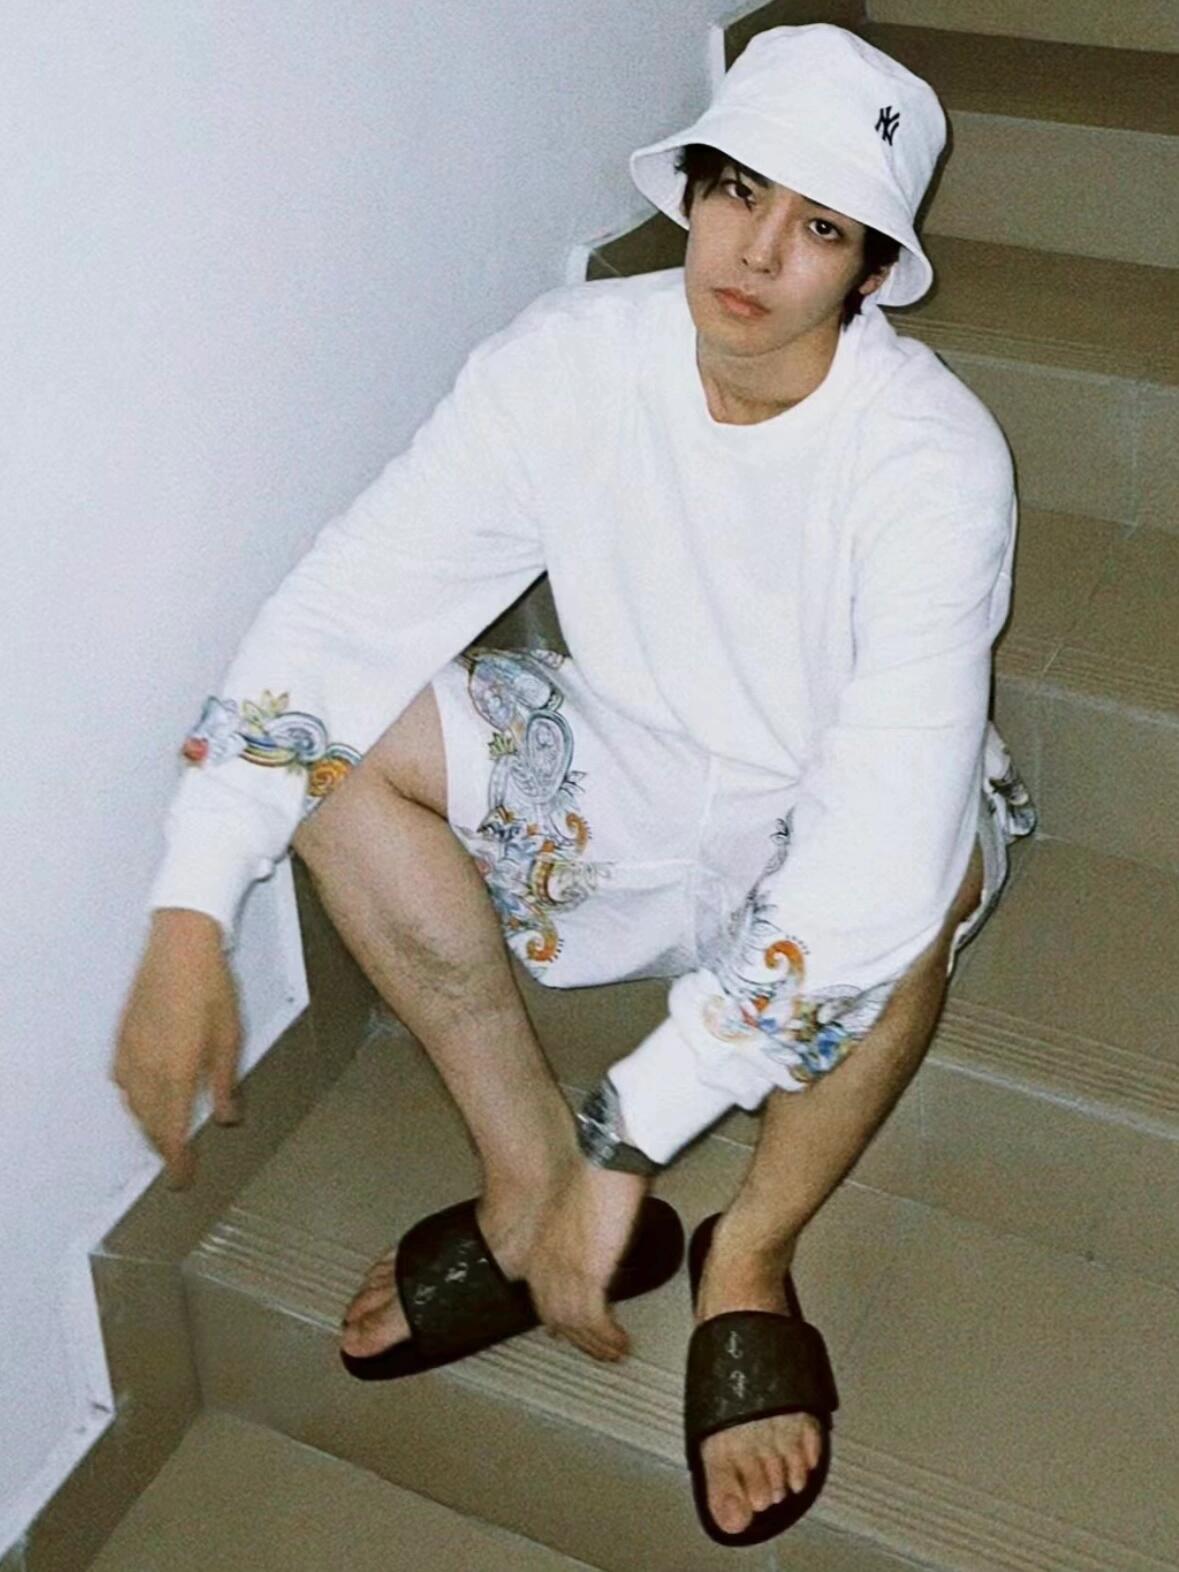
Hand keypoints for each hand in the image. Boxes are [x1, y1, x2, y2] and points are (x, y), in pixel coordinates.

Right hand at [112, 909, 241, 1188]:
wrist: (179, 947)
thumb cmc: (211, 989)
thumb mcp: (230, 1037)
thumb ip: (225, 1083)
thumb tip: (227, 1119)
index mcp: (176, 1074)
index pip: (171, 1133)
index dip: (177, 1162)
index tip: (182, 1181)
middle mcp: (147, 1069)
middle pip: (150, 1123)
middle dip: (163, 1146)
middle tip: (179, 1159)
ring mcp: (130, 1052)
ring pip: (133, 1105)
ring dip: (149, 1124)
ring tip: (165, 1132)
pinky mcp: (122, 1037)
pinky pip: (123, 1081)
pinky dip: (134, 1098)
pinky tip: (145, 1094)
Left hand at [525, 1162, 647, 1362]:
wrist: (608, 1158)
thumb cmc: (603, 1168)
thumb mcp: (584, 1203)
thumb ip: (586, 1224)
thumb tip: (602, 1232)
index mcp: (544, 1240)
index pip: (542, 1291)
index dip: (557, 1313)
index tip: (570, 1326)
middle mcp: (547, 1258)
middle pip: (553, 1312)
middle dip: (576, 1336)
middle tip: (596, 1348)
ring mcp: (564, 1269)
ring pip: (572, 1323)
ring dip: (594, 1344)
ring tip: (612, 1354)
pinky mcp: (587, 1275)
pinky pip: (593, 1321)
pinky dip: (607, 1338)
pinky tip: (619, 1344)